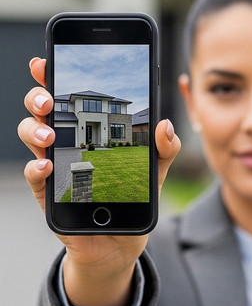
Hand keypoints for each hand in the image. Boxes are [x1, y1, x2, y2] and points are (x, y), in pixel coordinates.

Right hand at [18, 57, 180, 305]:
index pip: (66, 96)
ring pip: (31, 137)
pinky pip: (34, 177)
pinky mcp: (49, 196)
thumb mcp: (154, 171)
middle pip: (41, 111)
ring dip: (35, 131)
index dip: (52, 76)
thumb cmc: (131, 198)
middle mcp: (65, 143)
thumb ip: (164, 148)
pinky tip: (44, 166)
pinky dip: (35, 169)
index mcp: (87, 130)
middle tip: (48, 101)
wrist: (120, 244)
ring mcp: (54, 167)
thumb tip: (166, 126)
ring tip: (49, 136)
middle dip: (38, 98)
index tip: (45, 61)